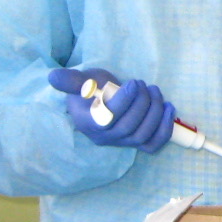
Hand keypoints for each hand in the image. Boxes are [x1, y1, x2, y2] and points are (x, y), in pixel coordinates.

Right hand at [47, 67, 174, 152]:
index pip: (108, 118)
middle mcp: (104, 137)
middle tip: (145, 85)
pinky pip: (153, 144)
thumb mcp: (80, 81)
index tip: (133, 83)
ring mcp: (122, 142)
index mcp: (88, 122)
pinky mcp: (137, 143)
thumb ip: (70, 80)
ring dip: (155, 111)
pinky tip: (169, 109)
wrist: (101, 99)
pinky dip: (165, 129)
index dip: (125, 101)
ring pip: (142, 134)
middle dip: (142, 103)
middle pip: (128, 127)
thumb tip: (53, 77)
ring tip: (155, 91)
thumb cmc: (91, 89)